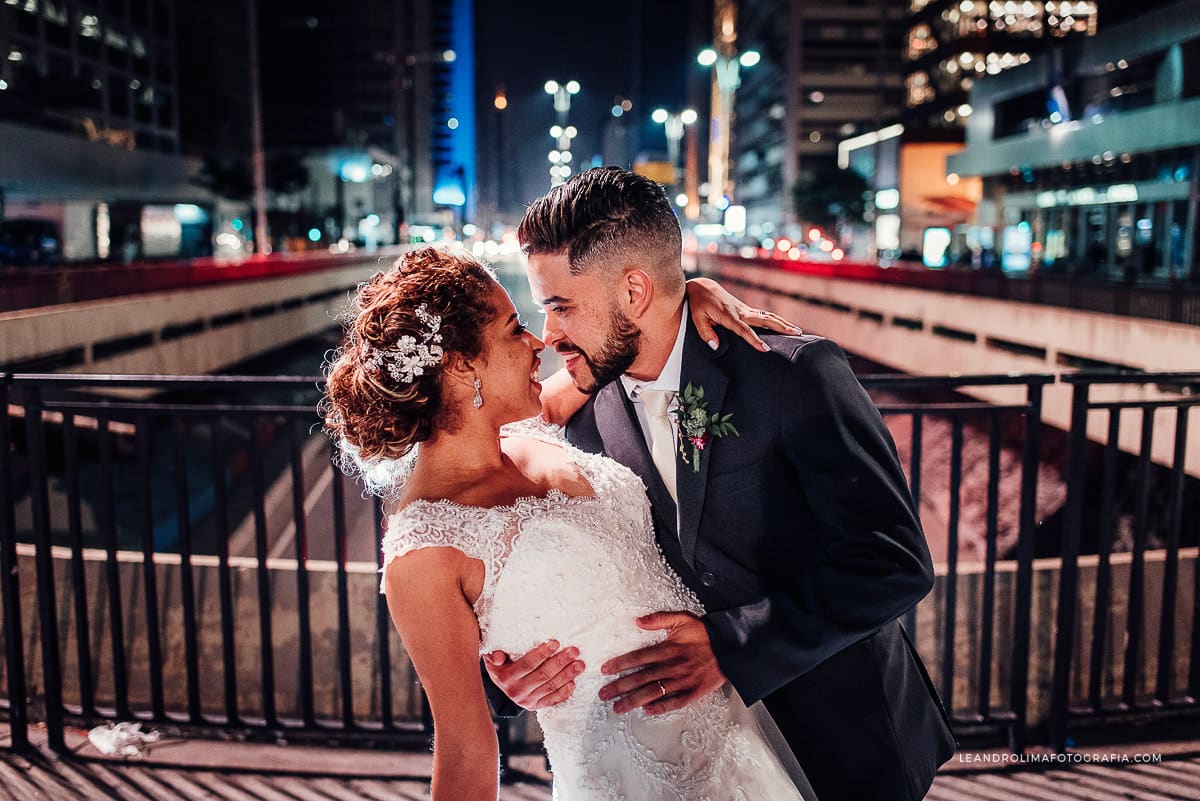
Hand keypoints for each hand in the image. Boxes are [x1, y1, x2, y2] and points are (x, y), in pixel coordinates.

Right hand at [484, 640, 584, 710]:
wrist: (501, 685)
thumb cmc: (500, 665)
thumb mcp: (492, 659)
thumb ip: (493, 655)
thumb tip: (498, 656)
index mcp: (505, 678)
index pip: (527, 664)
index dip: (542, 654)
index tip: (555, 642)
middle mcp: (516, 691)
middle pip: (542, 675)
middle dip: (560, 662)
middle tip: (574, 651)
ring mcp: (527, 701)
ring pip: (550, 687)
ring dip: (567, 675)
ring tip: (580, 664)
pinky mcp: (535, 706)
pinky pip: (552, 700)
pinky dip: (564, 693)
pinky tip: (573, 683)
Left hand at [598, 612, 725, 715]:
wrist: (730, 647)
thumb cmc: (704, 633)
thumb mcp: (682, 619)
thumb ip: (659, 619)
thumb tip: (638, 621)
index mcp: (668, 649)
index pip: (638, 658)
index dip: (620, 664)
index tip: (605, 670)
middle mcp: (673, 666)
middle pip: (641, 678)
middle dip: (620, 687)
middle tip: (603, 694)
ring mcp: (683, 681)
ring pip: (654, 692)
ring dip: (634, 701)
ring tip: (618, 707)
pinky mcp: (694, 692)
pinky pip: (675, 702)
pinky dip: (661, 707)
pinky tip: (647, 711)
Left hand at [685, 276, 802, 351]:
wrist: (702, 287)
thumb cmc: (698, 304)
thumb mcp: (696, 318)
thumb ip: (706, 333)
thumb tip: (716, 347)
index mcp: (728, 315)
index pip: (744, 330)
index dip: (754, 340)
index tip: (765, 349)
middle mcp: (740, 311)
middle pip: (764, 319)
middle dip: (780, 327)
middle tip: (796, 334)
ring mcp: (744, 309)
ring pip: (767, 316)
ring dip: (782, 323)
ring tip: (798, 331)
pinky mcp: (745, 310)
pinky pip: (763, 316)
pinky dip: (775, 321)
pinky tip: (784, 327)